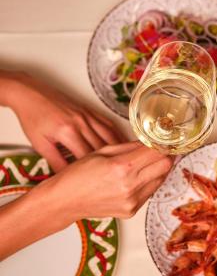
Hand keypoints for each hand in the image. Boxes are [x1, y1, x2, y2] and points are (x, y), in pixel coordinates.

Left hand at [1, 71, 125, 170]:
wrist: (30, 93)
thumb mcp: (40, 144)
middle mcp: (82, 123)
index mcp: (68, 132)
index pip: (87, 157)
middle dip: (112, 164)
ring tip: (127, 164)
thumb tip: (67, 179)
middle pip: (103, 148)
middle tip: (119, 177)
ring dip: (120, 150)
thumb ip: (56, 163)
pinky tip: (123, 145)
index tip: (100, 182)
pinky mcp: (90, 112)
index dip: (95, 172)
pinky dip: (118, 136)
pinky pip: (109, 125)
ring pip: (111, 136)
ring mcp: (88, 116)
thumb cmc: (32, 117)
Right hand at [35, 141, 170, 219]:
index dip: (164, 144)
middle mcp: (130, 186)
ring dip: (158, 170)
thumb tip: (150, 141)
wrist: (65, 201)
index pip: (157, 152)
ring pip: (160, 180)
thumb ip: (130, 146)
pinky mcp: (132, 211)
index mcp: (122, 167)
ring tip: (146, 163)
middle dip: (166, 156)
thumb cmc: (78, 175)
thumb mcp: (103, 152)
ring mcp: (132, 201)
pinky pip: (150, 192)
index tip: (164, 140)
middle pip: (165, 166)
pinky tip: (137, 178)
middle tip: (162, 150)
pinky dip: (149, 183)